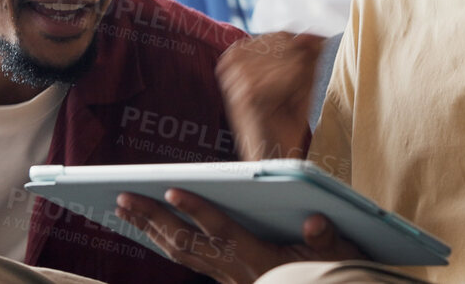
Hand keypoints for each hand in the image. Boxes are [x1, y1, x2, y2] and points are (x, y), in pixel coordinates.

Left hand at [115, 188, 361, 283]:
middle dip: (153, 220)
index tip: (173, 190)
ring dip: (151, 231)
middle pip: (188, 244)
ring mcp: (228, 278)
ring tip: (124, 208)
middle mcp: (238, 272)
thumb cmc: (332, 273)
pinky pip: (189, 260)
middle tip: (123, 197)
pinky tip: (152, 229)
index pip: (224, 232)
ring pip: (182, 254)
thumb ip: (327, 240)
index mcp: (262, 261)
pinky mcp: (226, 279)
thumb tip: (315, 222)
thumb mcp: (341, 256)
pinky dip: (166, 242)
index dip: (198, 211)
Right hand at [218, 32, 323, 158]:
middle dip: (298, 69)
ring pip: (290, 58)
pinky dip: (295, 89)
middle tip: (289, 96)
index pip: (282, 34)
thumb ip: (308, 54)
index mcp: (237, 55)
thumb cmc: (286, 119)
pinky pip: (289, 74)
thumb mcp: (300, 80)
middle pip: (286, 45)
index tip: (298, 78)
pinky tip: (284, 106)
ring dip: (298, 82)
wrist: (274, 156)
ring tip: (285, 103)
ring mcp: (237, 77)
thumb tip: (315, 33)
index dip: (301, 54)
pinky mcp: (247, 93)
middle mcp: (232, 62)